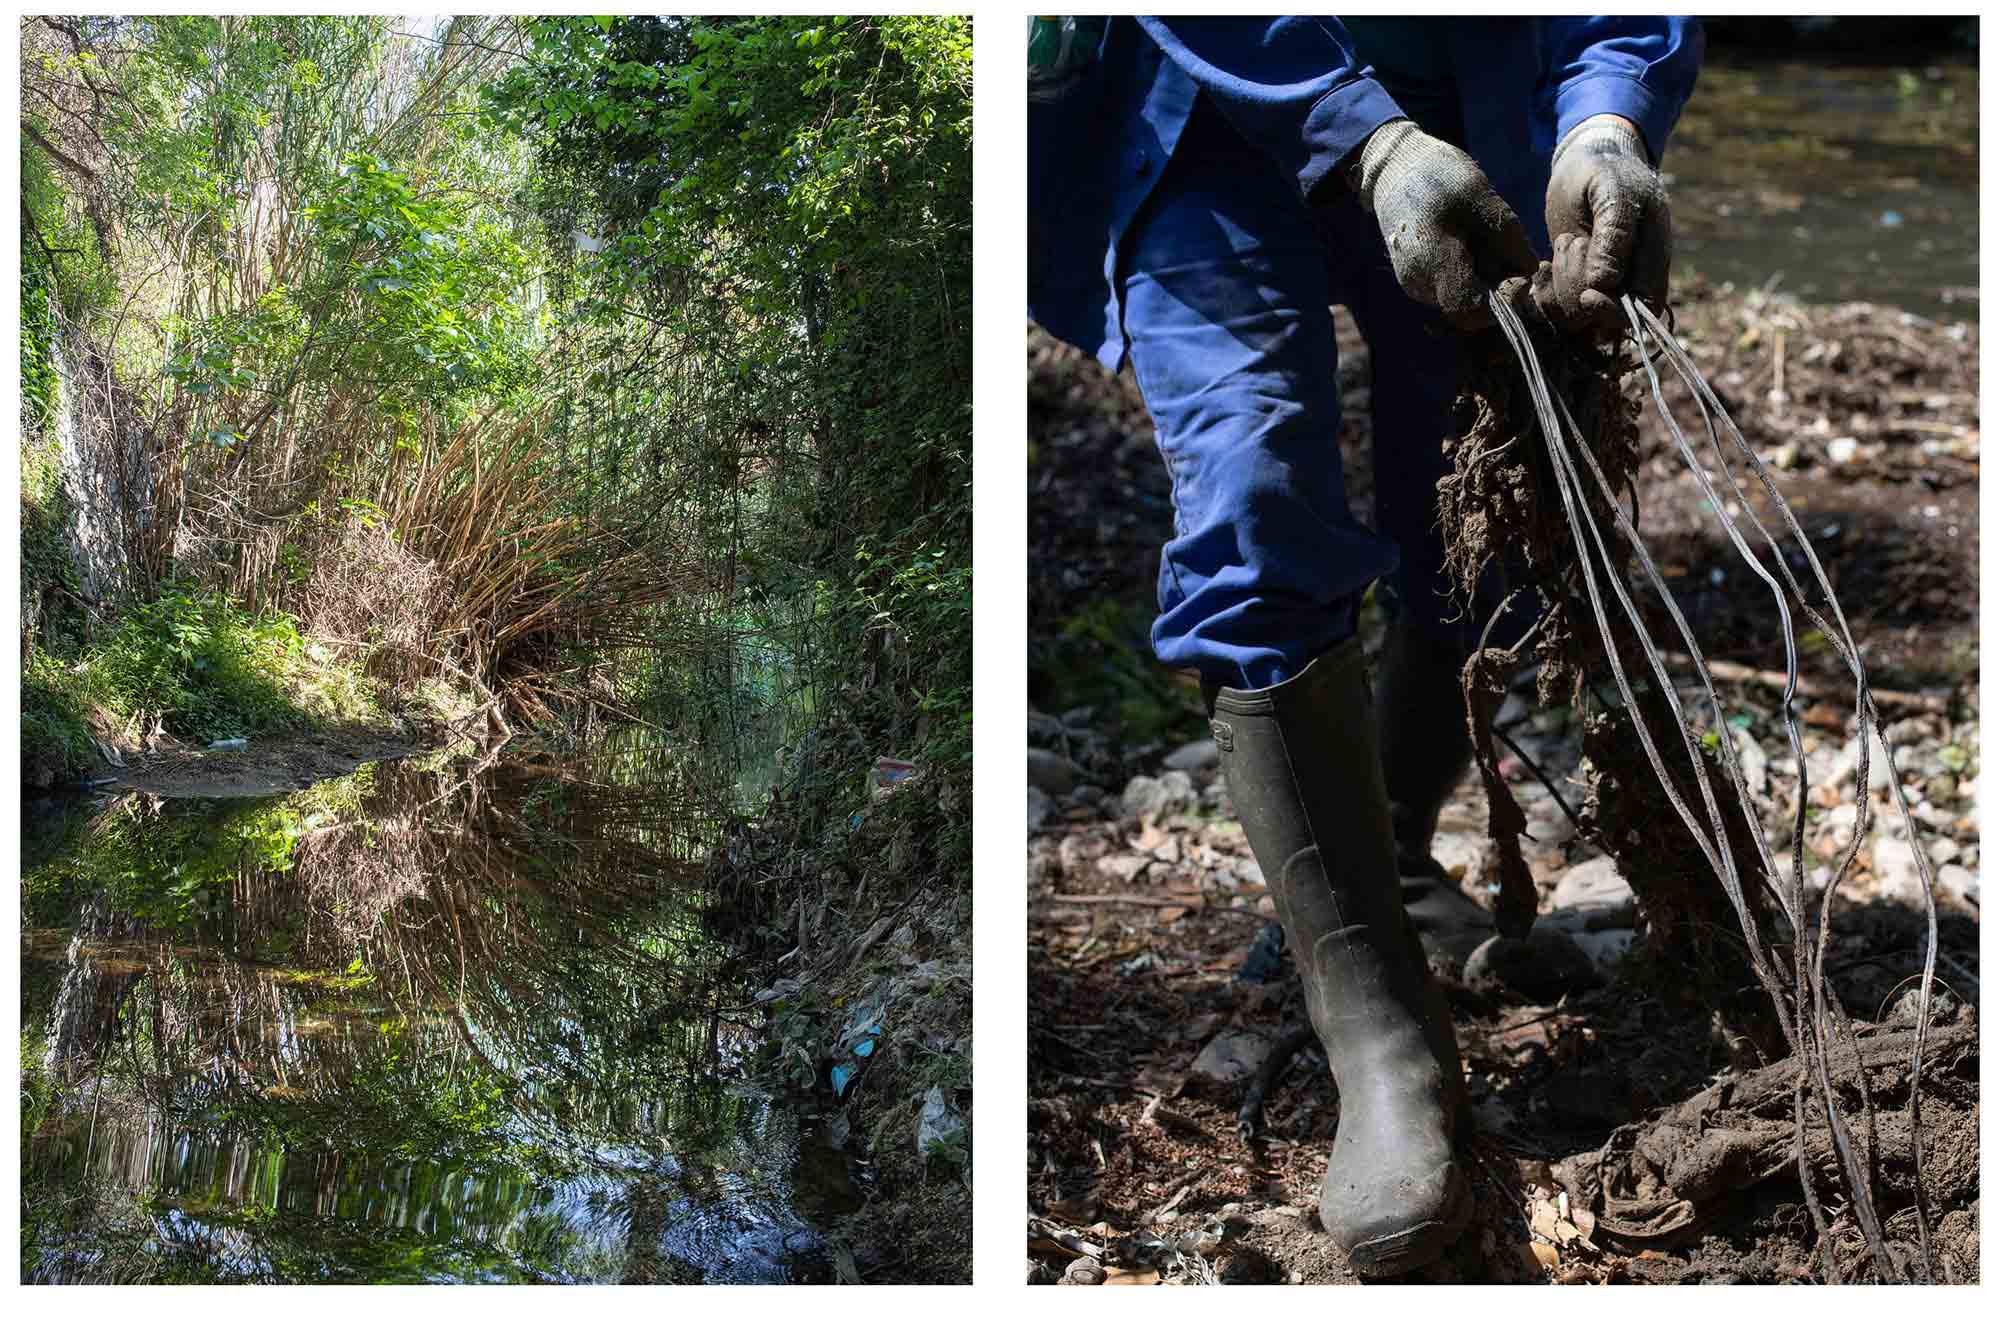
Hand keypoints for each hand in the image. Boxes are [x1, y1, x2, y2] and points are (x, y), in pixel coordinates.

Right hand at [1355, 119, 1538, 329]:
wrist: (1394, 169)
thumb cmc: (1437, 176)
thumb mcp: (1479, 195)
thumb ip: (1507, 236)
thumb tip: (1531, 270)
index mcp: (1434, 263)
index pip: (1473, 311)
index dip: (1502, 301)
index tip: (1520, 275)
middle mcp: (1421, 284)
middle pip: (1470, 308)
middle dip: (1495, 286)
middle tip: (1506, 250)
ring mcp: (1417, 284)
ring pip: (1462, 298)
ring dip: (1483, 278)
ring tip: (1484, 239)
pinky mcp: (1418, 279)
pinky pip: (1452, 287)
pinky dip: (1469, 272)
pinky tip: (1469, 242)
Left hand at [1543, 114, 1670, 331]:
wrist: (1584, 161)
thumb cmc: (1603, 170)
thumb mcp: (1610, 189)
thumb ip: (1613, 232)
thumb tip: (1605, 283)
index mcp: (1655, 252)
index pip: (1646, 304)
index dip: (1617, 311)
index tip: (1587, 294)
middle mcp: (1634, 271)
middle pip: (1613, 315)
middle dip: (1584, 295)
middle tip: (1568, 252)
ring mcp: (1608, 277)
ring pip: (1585, 310)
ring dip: (1566, 285)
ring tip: (1565, 241)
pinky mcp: (1581, 278)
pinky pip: (1565, 300)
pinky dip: (1552, 285)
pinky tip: (1553, 255)